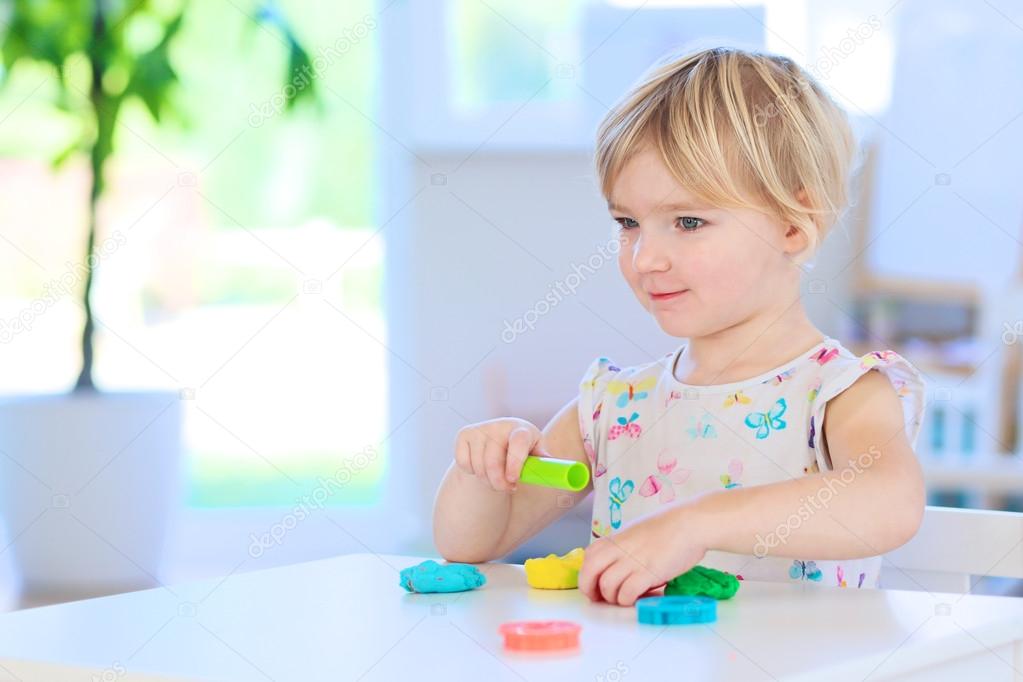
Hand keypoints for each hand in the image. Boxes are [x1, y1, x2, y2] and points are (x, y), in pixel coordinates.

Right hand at [453, 417, 544, 492]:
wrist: (497, 443)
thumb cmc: (523, 453)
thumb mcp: (536, 456)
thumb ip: (545, 463)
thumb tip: (557, 472)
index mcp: (521, 429)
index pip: (518, 442)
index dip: (515, 462)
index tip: (514, 480)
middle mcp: (499, 425)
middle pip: (494, 460)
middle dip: (499, 483)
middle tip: (507, 489)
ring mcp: (480, 429)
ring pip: (479, 466)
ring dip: (488, 482)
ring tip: (497, 482)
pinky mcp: (464, 434)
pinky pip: (465, 463)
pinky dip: (472, 473)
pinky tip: (481, 469)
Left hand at [579, 504, 708, 605]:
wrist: (691, 523)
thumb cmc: (669, 527)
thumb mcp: (638, 532)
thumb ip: (624, 546)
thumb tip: (616, 563)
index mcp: (617, 538)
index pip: (589, 556)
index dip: (586, 573)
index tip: (593, 585)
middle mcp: (620, 548)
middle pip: (590, 570)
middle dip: (589, 589)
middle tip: (599, 598)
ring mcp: (633, 560)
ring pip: (607, 585)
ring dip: (613, 597)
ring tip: (626, 597)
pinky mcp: (648, 572)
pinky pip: (627, 593)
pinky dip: (629, 600)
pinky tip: (641, 598)